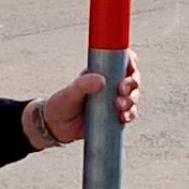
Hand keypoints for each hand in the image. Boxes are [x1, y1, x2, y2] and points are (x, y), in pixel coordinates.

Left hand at [27, 53, 142, 147]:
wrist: (55, 127)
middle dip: (132, 83)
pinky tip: (123, 118)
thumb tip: (101, 80)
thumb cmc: (61, 104)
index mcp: (101, 73)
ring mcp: (113, 101)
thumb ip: (83, 84)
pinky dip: (130, 115)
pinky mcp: (114, 117)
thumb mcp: (70, 92)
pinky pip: (129, 114)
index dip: (130, 61)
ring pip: (133, 97)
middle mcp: (110, 86)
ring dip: (131, 100)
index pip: (121, 62)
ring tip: (119, 106)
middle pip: (132, 79)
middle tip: (122, 89)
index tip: (131, 65)